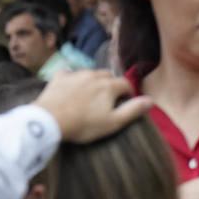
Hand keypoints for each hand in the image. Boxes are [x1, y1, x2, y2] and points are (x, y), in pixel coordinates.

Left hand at [34, 70, 150, 142]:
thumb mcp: (112, 122)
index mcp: (109, 86)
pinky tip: (70, 88)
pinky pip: (70, 73)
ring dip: (94, 82)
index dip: (128, 94)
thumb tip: (151, 100)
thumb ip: (133, 110)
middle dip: (111, 85)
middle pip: (109, 76)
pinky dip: (73, 79)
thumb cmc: (83, 124)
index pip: (126, 84)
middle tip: (107, 100)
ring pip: (91, 73)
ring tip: (89, 96)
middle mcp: (94, 75)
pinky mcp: (59, 77)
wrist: (48, 121)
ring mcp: (75, 74)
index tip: (125, 103)